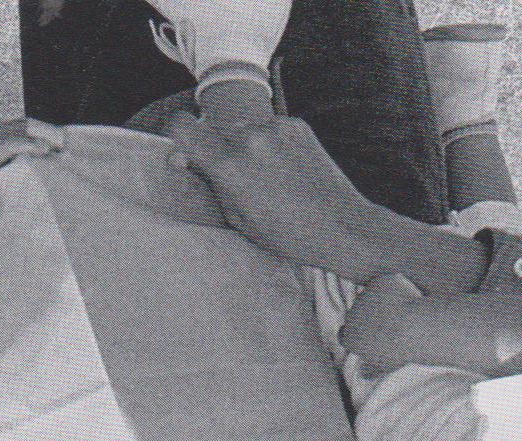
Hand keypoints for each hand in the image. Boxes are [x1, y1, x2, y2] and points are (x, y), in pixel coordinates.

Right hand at [165, 112, 381, 277]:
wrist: (342, 226)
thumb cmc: (288, 233)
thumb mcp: (237, 218)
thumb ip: (209, 185)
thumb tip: (183, 160)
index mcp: (229, 166)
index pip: (182, 125)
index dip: (179, 136)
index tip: (187, 150)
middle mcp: (250, 138)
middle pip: (216, 130)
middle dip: (220, 149)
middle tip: (241, 180)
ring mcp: (276, 127)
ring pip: (243, 128)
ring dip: (247, 146)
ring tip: (270, 178)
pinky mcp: (297, 124)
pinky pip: (269, 128)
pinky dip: (272, 144)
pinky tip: (288, 170)